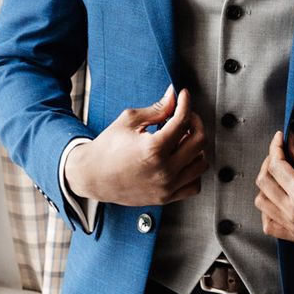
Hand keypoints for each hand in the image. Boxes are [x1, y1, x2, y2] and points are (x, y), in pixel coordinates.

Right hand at [64, 85, 208, 205]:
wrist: (92, 176)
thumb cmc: (108, 148)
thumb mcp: (129, 121)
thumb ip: (157, 108)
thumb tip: (173, 95)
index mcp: (153, 149)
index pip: (182, 120)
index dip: (185, 103)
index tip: (183, 96)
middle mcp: (164, 170)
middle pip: (199, 140)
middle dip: (195, 121)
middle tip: (184, 116)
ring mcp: (166, 186)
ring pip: (202, 163)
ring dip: (196, 147)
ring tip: (181, 139)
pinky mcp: (166, 197)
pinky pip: (194, 185)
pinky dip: (193, 170)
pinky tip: (182, 160)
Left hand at [254, 130, 293, 243]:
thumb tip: (287, 141)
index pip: (275, 165)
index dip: (275, 147)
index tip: (280, 139)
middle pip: (264, 182)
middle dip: (270, 162)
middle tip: (281, 153)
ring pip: (261, 202)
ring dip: (267, 185)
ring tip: (280, 175)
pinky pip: (268, 224)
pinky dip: (268, 210)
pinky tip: (278, 198)